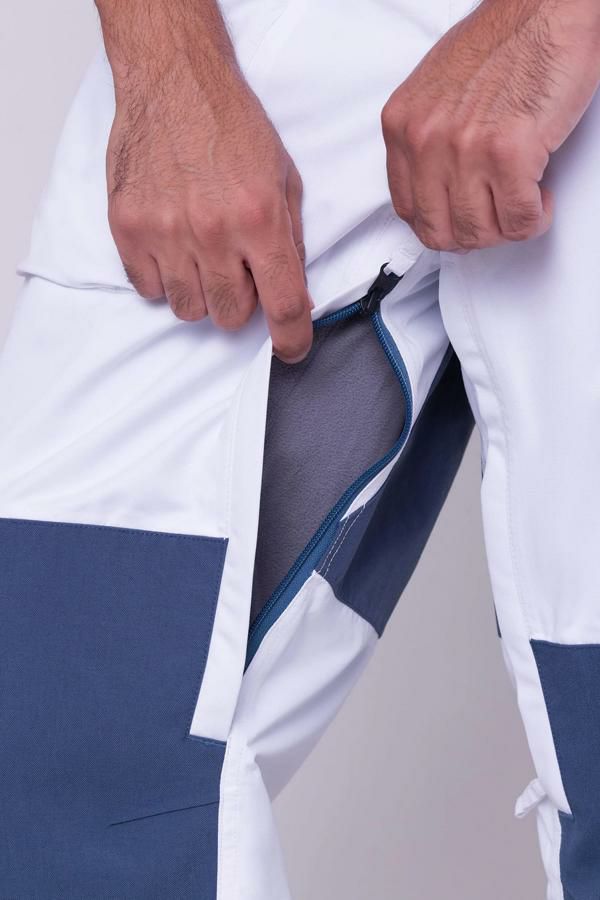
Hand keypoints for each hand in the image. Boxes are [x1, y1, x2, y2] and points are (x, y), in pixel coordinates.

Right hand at [98, 0, 311, 362]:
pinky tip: (172, 244)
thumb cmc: (232, 126)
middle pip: (231, 316)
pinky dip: (163, 277)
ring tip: (201, 252)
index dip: (291, 338)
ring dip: (201, 291)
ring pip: (188, 309)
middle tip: (237, 269)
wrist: (174, 82)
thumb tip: (295, 297)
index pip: (283, 304)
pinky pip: (149, 289)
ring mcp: (165, 231)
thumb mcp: (284, 180)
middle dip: (240, 302)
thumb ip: (291, 242)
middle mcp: (212, 231)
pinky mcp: (128, 228)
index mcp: (259, 218)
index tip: (292, 350)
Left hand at [382, 0, 599, 250]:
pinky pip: (518, 219)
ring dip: (505, 228)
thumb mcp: (437, 93)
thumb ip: (428, 141)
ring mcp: (465, 149)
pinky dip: (534, 219)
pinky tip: (540, 199)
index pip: (407, 209)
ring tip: (520, 205)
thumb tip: (436, 189)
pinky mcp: (508, 154)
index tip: (459, 220)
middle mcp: (426, 140)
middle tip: (494, 219)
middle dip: (472, 235)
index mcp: (403, 126)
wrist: (544, 10)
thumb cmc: (502, 43)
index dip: (439, 224)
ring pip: (479, 232)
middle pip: (439, 231)